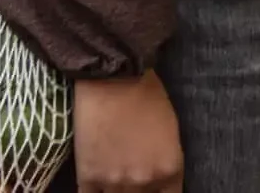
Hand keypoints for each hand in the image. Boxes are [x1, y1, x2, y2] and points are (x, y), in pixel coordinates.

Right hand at [74, 70, 182, 192]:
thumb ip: (165, 161)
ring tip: (116, 180)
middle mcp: (144, 182)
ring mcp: (114, 183)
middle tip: (133, 178)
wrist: (114, 78)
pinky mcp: (88, 178)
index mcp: (170, 169)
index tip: (155, 189)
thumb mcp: (171, 131)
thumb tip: (158, 179)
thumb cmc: (148, 95)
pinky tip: (98, 188)